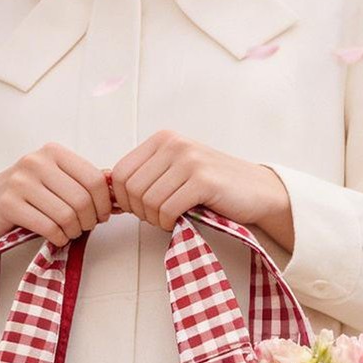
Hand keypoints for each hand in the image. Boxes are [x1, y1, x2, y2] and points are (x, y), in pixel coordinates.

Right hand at [0, 141, 114, 258]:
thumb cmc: (25, 195)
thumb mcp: (54, 179)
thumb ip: (83, 180)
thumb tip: (118, 187)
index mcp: (53, 151)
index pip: (95, 179)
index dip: (104, 203)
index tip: (101, 215)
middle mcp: (36, 162)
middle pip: (82, 199)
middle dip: (89, 220)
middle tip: (84, 227)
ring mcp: (20, 182)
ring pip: (67, 215)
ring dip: (73, 231)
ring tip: (69, 233)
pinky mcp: (9, 204)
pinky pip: (48, 227)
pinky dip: (58, 238)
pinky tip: (55, 237)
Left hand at [104, 130, 289, 235]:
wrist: (258, 191)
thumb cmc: (211, 187)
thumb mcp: (172, 172)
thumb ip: (143, 176)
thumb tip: (104, 190)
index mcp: (161, 139)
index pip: (120, 174)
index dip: (125, 199)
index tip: (142, 209)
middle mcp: (173, 144)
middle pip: (130, 189)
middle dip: (140, 211)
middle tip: (160, 216)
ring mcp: (189, 160)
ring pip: (147, 201)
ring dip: (156, 219)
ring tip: (173, 217)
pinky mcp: (203, 180)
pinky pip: (167, 209)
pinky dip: (170, 222)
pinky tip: (182, 220)